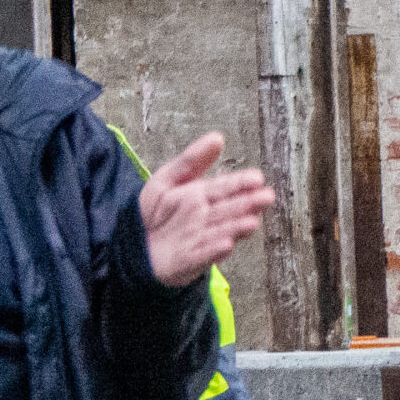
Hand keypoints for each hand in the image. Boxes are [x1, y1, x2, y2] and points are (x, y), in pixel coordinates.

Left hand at [140, 133, 276, 287]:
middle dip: (247, 204)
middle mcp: (205, 219)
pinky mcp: (188, 262)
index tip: (257, 178)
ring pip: (219, 232)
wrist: (134, 244)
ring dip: (235, 228)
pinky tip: (226, 245)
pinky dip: (213, 251)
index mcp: (201, 196)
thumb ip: (191, 161)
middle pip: (228, 210)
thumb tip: (218, 137)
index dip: (240, 183)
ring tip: (251, 222)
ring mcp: (199, 240)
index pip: (224, 187)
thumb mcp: (167, 180)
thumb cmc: (153, 212)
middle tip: (266, 197)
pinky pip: (201, 256)